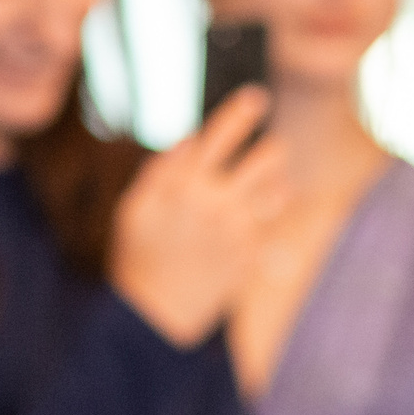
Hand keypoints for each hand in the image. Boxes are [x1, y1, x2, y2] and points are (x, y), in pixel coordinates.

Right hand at [109, 86, 287, 345]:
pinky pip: (274, 227)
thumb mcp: (134, 209)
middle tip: (264, 153)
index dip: (241, 112)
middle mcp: (217, 203)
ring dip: (274, 184)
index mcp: (185, 185)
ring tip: (260, 189)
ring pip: (279, 190)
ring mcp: (240, 231)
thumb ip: (160, 172)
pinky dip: (268, 221)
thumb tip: (189, 141)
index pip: (220, 135)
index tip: (255, 97)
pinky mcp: (252, 255)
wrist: (155, 316)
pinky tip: (254, 222)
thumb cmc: (137, 258)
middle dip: (269, 150)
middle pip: (267, 158)